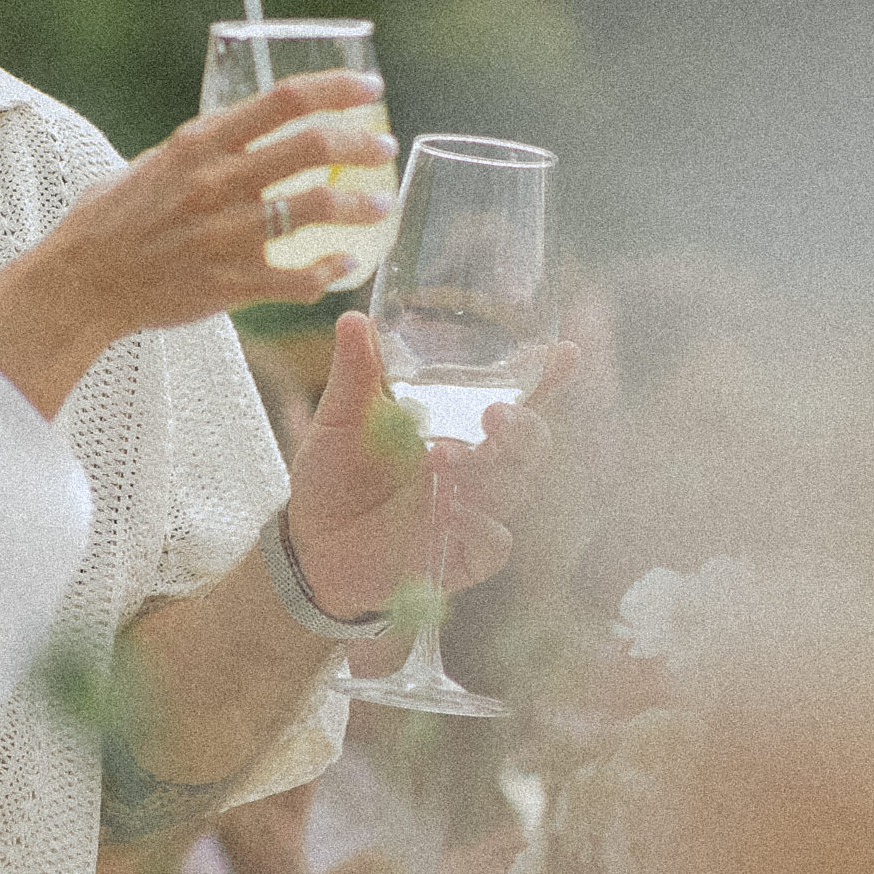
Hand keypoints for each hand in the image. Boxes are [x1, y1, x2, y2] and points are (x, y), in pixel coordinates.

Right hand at [56, 69, 392, 327]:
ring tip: (380, 206)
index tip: (370, 88)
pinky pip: (298, 277)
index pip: (282, 100)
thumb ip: (199, 150)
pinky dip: (331, 271)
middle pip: (311, 147)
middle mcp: (217, 182)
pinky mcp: (229, 283)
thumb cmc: (109, 221)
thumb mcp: (152, 164)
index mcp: (198, 144)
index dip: (335, 89)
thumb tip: (239, 133)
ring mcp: (225, 233)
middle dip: (360, 145)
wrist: (79, 284)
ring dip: (360, 206)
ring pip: (315, 209)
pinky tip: (346, 265)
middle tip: (382, 149)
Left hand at [283, 310, 575, 624]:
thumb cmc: (333, 472)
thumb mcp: (339, 417)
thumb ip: (355, 373)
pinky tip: (450, 511)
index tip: (565, 351)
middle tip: (492, 416)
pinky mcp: (464, 554)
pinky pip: (496, 542)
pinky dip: (481, 526)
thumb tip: (355, 318)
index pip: (514, 395)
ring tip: (438, 459)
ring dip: (485, 471)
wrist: (308, 541)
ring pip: (514, 487)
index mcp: (456, 421)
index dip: (546, 375)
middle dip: (523, 427)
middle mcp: (476, 463)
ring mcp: (475, 510)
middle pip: (532, 442)